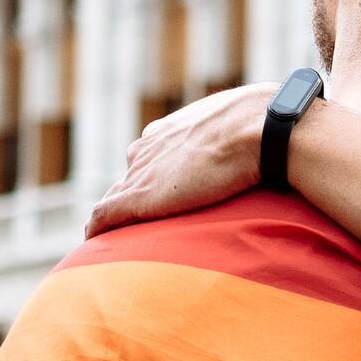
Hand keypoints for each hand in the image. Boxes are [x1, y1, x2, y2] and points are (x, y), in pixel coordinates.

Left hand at [91, 83, 278, 232]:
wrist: (260, 129)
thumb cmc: (263, 123)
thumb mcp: (245, 119)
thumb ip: (239, 132)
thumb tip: (267, 138)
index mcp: (168, 130)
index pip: (147, 156)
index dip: (150, 176)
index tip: (157, 195)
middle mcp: (147, 148)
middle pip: (128, 177)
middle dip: (128, 197)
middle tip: (131, 225)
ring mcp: (142, 172)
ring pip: (113, 196)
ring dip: (111, 216)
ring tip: (110, 239)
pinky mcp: (140, 196)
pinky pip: (104, 215)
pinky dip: (97, 228)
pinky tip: (93, 241)